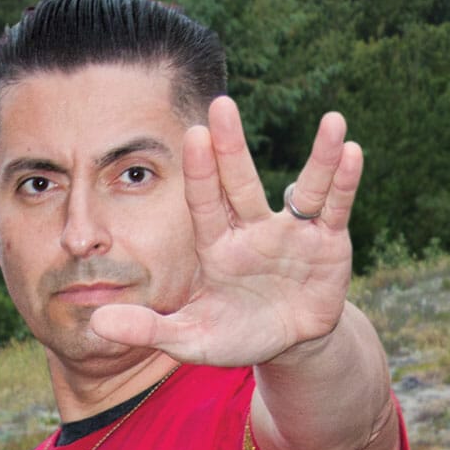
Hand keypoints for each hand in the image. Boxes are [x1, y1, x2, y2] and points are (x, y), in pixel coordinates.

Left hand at [89, 97, 363, 366]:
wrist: (287, 345)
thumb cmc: (234, 334)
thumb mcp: (189, 338)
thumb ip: (147, 330)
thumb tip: (97, 324)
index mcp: (216, 247)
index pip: (204, 204)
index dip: (199, 172)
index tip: (191, 135)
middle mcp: (253, 231)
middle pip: (241, 184)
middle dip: (232, 146)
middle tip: (222, 103)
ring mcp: (292, 234)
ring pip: (304, 188)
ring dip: (318, 156)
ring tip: (331, 119)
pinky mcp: (329, 245)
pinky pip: (336, 209)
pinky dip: (344, 183)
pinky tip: (352, 151)